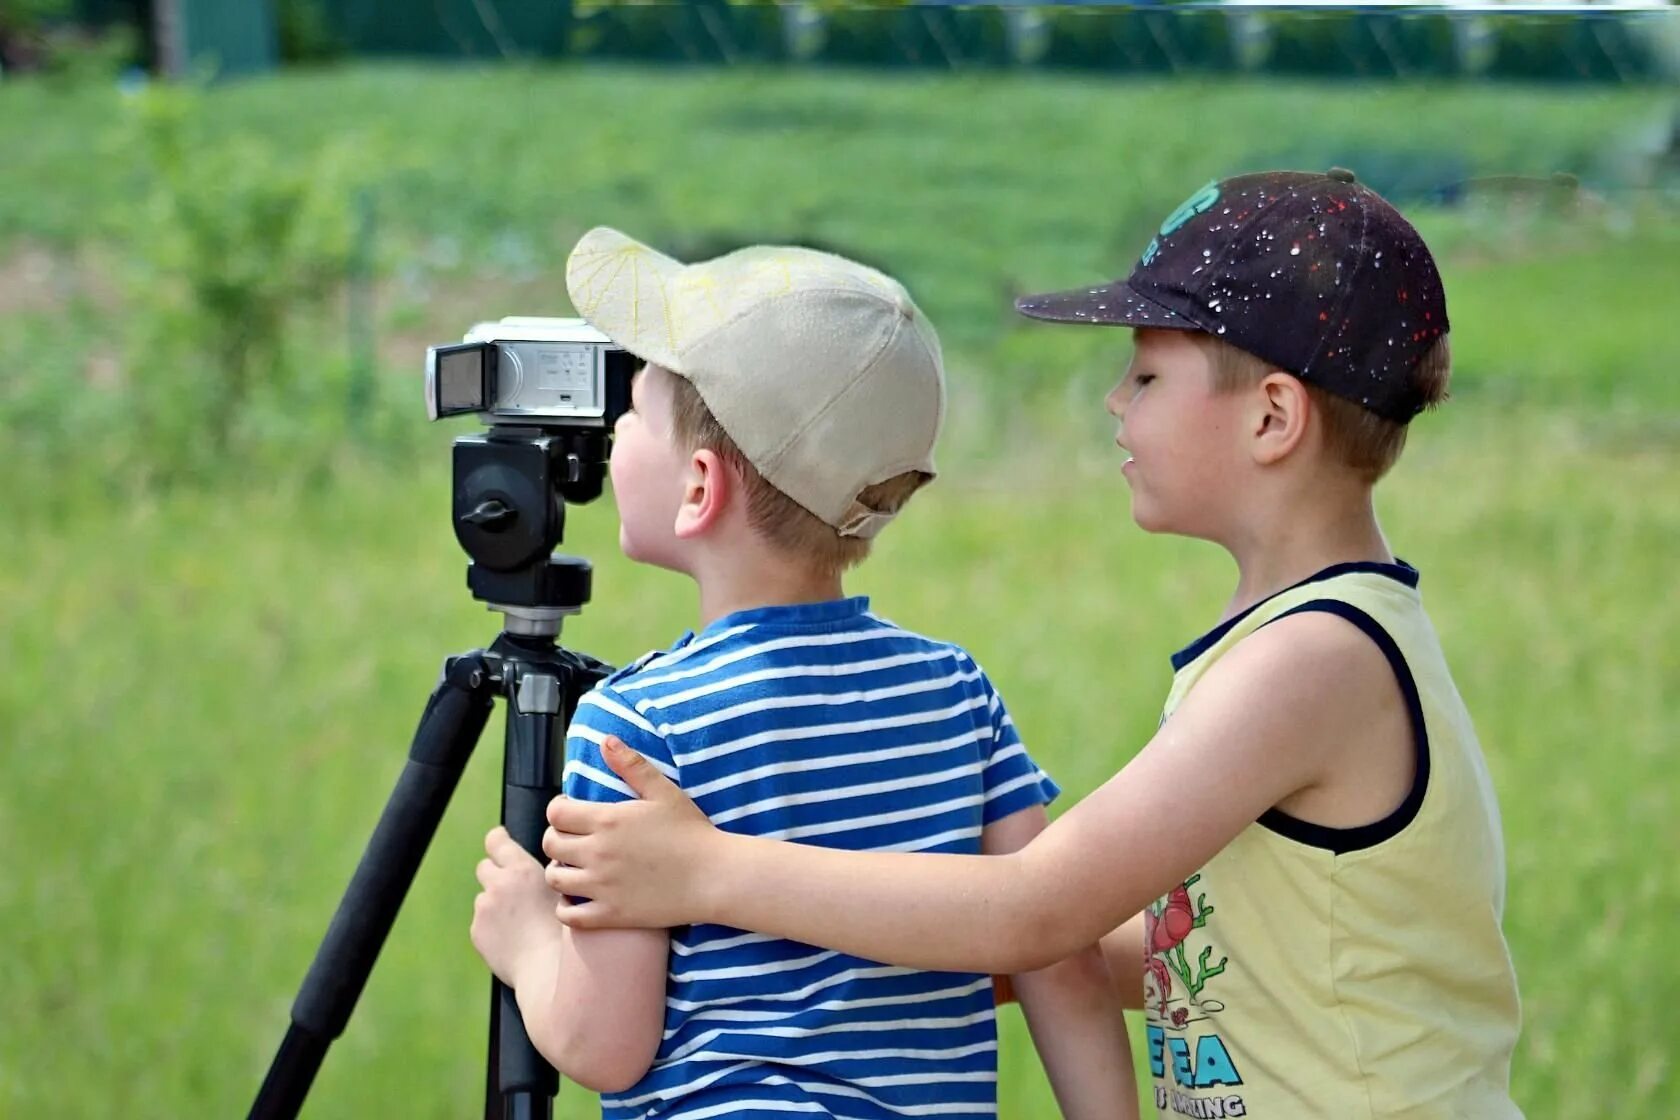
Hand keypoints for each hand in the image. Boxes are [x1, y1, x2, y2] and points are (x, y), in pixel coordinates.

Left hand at [471, 826, 562, 986]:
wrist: (547, 969)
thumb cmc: (566, 931)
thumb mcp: (565, 892)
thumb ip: (549, 874)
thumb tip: (551, 863)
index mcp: (522, 870)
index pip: (496, 841)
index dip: (498, 839)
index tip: (499, 839)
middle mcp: (498, 885)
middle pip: (484, 867)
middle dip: (496, 874)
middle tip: (512, 888)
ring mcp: (484, 909)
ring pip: (485, 898)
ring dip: (496, 904)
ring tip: (520, 923)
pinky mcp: (477, 931)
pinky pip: (482, 922)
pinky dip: (493, 927)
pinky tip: (513, 939)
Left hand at [542, 735, 718, 928]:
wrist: (714, 876)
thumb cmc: (692, 832)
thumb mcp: (663, 791)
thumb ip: (632, 765)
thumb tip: (605, 741)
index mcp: (607, 820)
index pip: (556, 814)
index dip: (558, 810)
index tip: (570, 811)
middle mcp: (597, 853)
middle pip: (550, 844)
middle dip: (556, 837)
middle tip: (573, 838)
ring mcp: (602, 887)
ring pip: (555, 879)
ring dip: (559, 870)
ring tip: (574, 866)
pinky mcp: (610, 914)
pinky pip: (569, 916)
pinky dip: (566, 907)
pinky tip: (578, 897)